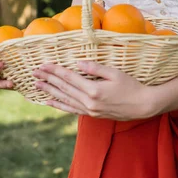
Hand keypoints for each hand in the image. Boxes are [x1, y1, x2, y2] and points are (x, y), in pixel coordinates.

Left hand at [33, 61, 154, 120]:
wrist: (142, 105)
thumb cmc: (131, 86)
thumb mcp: (115, 73)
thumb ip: (95, 68)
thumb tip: (78, 62)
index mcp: (94, 89)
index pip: (69, 77)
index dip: (55, 70)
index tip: (43, 65)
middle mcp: (89, 102)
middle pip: (64, 88)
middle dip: (48, 79)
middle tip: (34, 72)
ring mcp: (89, 110)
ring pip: (65, 99)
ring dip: (50, 92)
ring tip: (37, 86)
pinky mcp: (92, 114)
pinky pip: (71, 109)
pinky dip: (59, 105)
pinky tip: (50, 102)